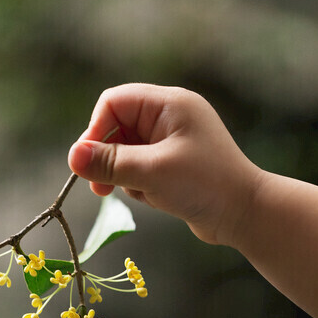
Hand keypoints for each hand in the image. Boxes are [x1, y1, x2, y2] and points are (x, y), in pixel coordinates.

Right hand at [68, 83, 260, 245]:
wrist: (245, 215)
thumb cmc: (205, 186)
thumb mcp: (151, 173)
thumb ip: (110, 162)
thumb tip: (72, 156)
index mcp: (169, 104)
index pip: (114, 102)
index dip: (95, 129)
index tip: (89, 162)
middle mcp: (170, 116)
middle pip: (116, 126)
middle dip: (106, 156)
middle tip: (100, 187)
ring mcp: (172, 140)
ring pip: (124, 149)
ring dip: (122, 173)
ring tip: (137, 193)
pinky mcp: (173, 163)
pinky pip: (138, 166)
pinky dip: (137, 182)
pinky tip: (153, 198)